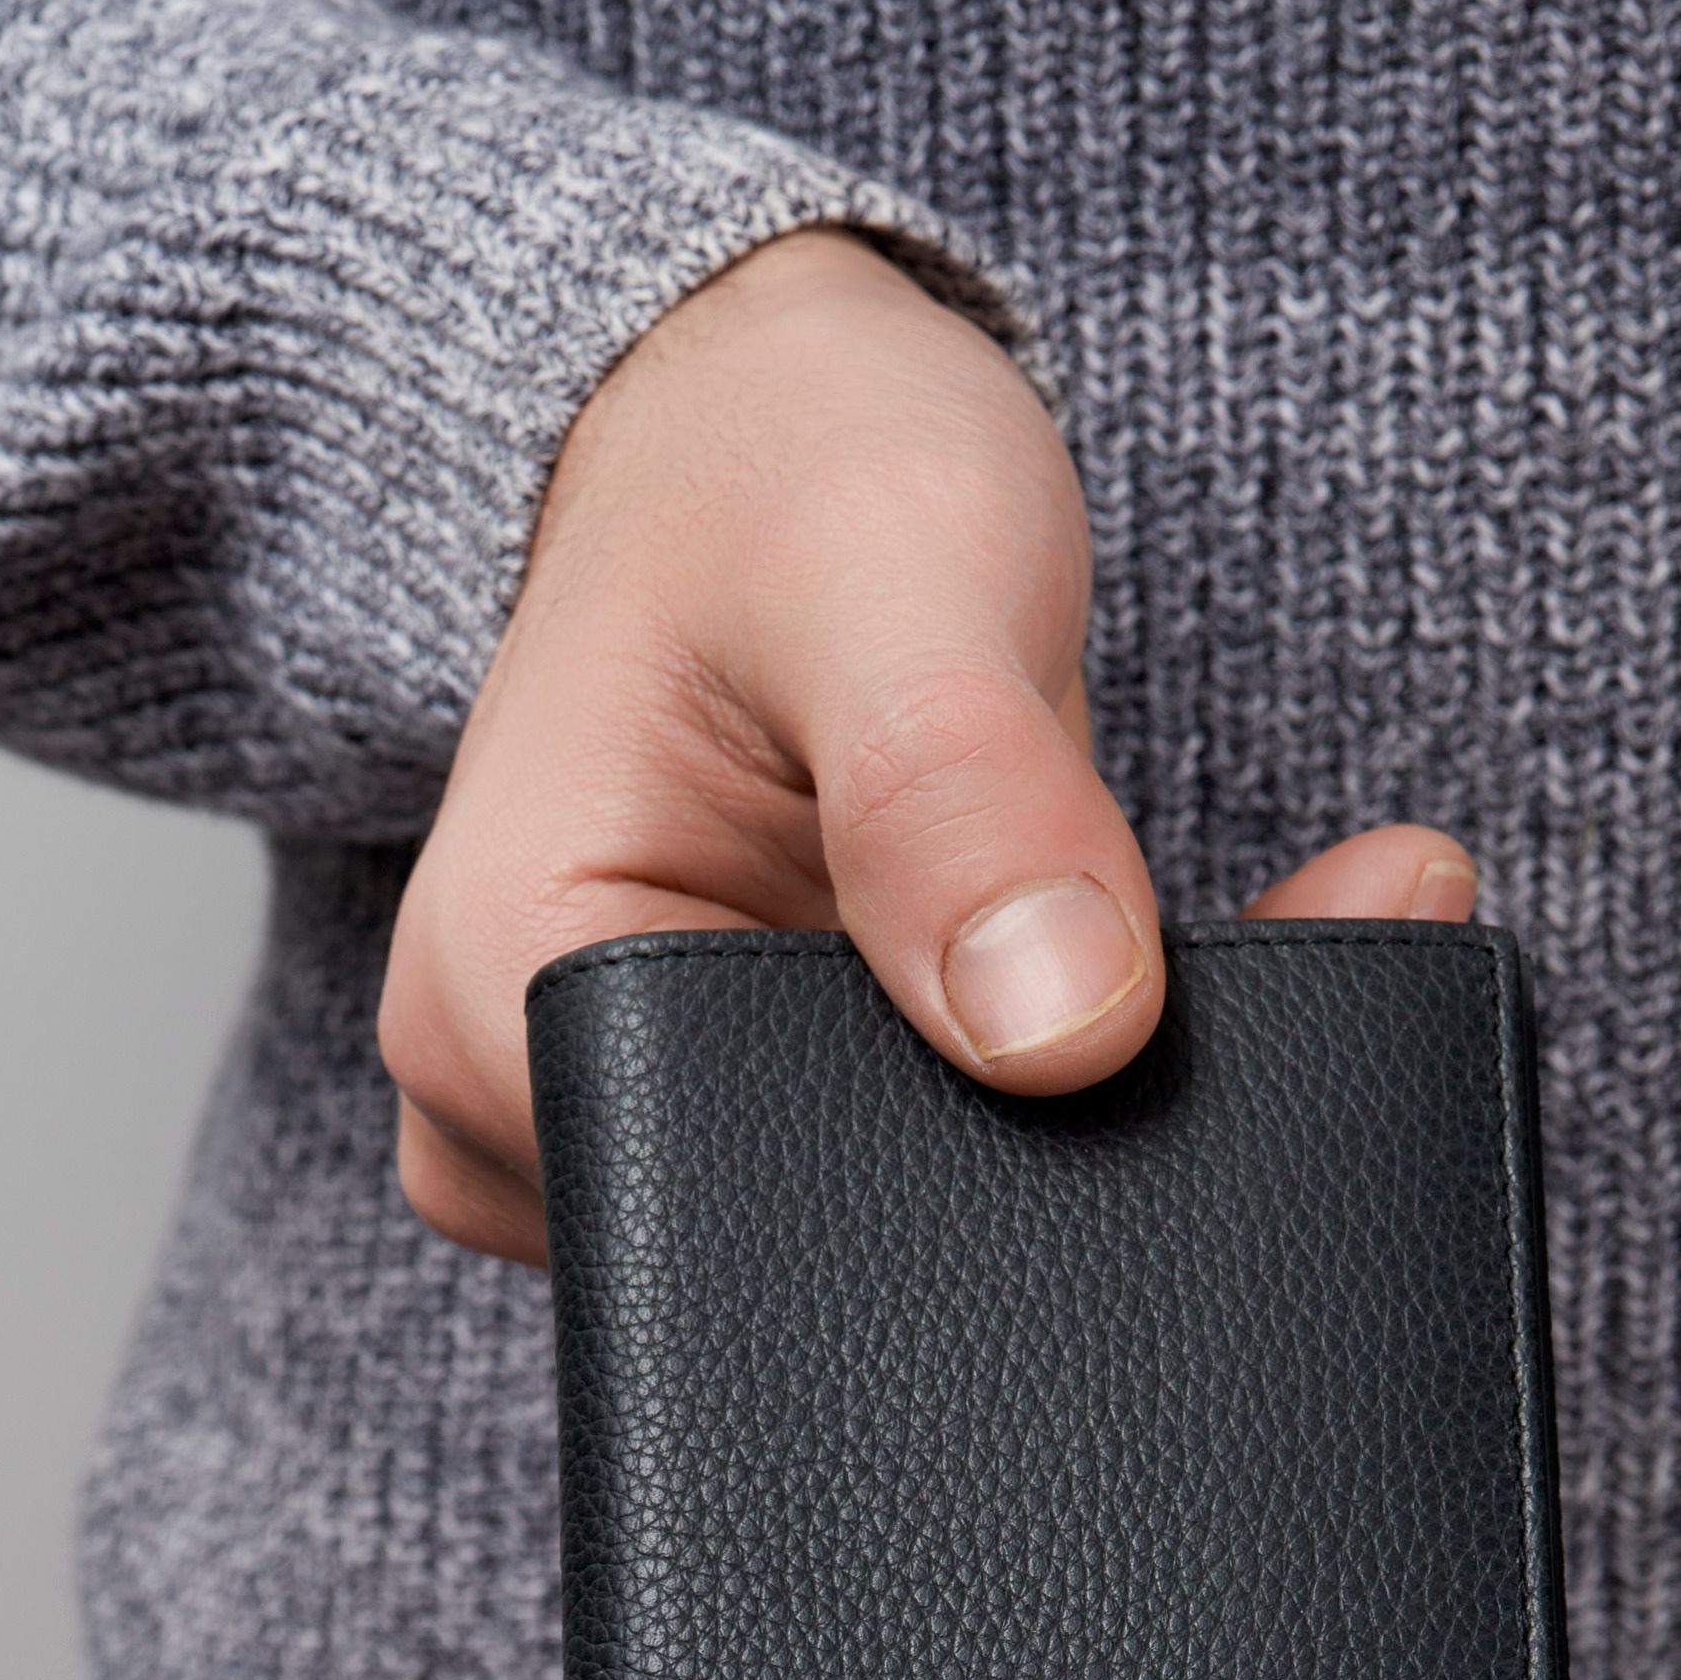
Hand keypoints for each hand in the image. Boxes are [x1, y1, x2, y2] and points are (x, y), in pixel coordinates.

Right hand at [379, 228, 1477, 1264]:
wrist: (765, 438)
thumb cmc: (781, 465)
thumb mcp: (883, 569)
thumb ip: (956, 786)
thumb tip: (1057, 1031)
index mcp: (498, 1002)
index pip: (748, 1210)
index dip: (971, 1156)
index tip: (1132, 1037)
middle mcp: (543, 1099)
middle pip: (834, 1241)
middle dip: (1037, 1144)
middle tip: (1182, 985)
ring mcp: (649, 1116)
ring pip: (897, 1212)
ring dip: (1065, 1113)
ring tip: (1155, 958)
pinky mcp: (746, 1100)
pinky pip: (919, 1155)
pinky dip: (1046, 1087)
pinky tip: (1127, 982)